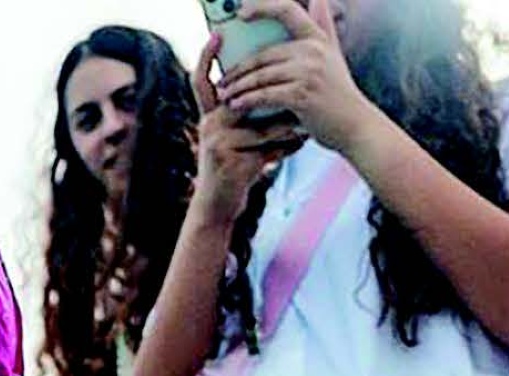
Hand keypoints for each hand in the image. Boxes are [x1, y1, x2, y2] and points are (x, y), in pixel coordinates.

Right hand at [191, 33, 308, 225]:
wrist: (218, 207)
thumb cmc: (232, 170)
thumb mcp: (235, 140)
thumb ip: (248, 118)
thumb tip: (277, 95)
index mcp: (209, 116)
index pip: (202, 81)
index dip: (206, 57)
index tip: (218, 35)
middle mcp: (208, 126)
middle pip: (243, 99)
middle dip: (271, 95)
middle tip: (299, 85)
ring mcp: (217, 143)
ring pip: (260, 126)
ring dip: (286, 126)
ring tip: (306, 123)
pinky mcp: (229, 161)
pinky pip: (264, 148)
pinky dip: (285, 146)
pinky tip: (299, 145)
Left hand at [218, 0, 376, 152]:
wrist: (356, 126)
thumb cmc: (339, 95)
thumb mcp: (334, 56)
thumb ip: (324, 27)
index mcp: (317, 38)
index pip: (287, 10)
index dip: (262, 7)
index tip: (241, 14)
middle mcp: (313, 51)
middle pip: (263, 54)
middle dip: (238, 69)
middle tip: (223, 80)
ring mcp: (308, 72)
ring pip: (260, 75)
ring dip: (238, 87)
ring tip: (225, 95)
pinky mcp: (302, 95)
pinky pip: (265, 94)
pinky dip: (247, 100)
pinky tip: (236, 105)